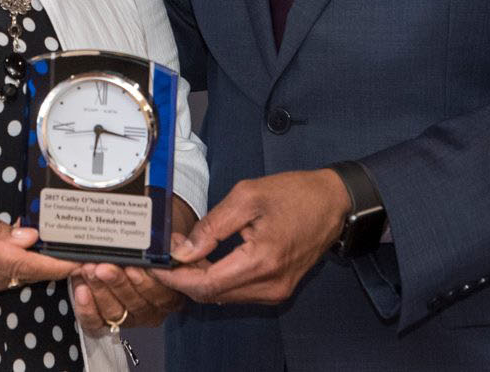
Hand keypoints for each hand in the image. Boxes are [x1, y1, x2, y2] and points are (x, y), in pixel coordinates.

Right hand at [0, 196, 76, 299]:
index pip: (22, 263)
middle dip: (49, 264)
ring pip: (11, 280)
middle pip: (21, 275)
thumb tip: (29, 237)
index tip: (78, 261)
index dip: (54, 265)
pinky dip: (12, 269)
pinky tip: (17, 253)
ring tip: (51, 246)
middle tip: (76, 249)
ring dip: (31, 267)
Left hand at [70, 198, 197, 333]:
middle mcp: (152, 307)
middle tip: (103, 266)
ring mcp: (130, 317)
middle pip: (137, 302)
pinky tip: (81, 291)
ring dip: (100, 290)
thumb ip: (157, 242)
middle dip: (118, 282)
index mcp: (170, 288)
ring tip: (89, 271)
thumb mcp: (150, 238)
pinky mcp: (107, 323)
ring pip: (116, 312)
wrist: (116, 251)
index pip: (162, 291)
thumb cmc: (139, 243)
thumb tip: (165, 238)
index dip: (147, 280)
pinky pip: (96, 323)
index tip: (133, 266)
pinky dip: (87, 308)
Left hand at [151, 170, 349, 303]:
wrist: (332, 202)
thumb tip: (182, 250)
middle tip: (168, 254)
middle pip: (212, 294)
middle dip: (184, 278)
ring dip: (200, 279)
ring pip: (223, 296)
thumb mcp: (247, 196)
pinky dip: (219, 279)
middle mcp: (270, 285)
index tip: (157, 265)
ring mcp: (276, 291)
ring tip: (185, 253)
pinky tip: (208, 260)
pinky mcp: (278, 289)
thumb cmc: (295, 194)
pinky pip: (238, 292)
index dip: (176, 278)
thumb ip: (212, 225)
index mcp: (262, 261)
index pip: (206, 284)